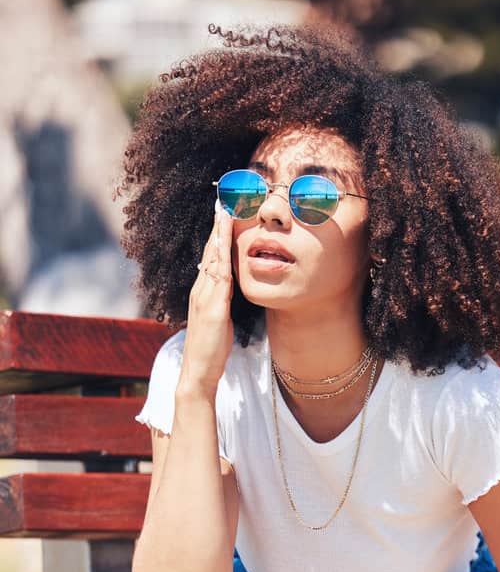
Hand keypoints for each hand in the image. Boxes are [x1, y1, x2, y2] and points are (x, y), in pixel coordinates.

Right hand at [179, 199, 235, 397]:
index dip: (218, 234)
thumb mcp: (219, 320)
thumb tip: (229, 289)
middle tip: (224, 199)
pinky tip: (226, 242)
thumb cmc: (211, 349)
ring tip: (225, 210)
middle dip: (217, 225)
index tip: (225, 213)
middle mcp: (201, 289)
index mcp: (203, 291)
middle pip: (210, 250)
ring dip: (219, 234)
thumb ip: (222, 302)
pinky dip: (221, 256)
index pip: (211, 256)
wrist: (199, 371)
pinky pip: (218, 276)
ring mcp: (204, 297)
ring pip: (212, 258)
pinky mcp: (212, 307)